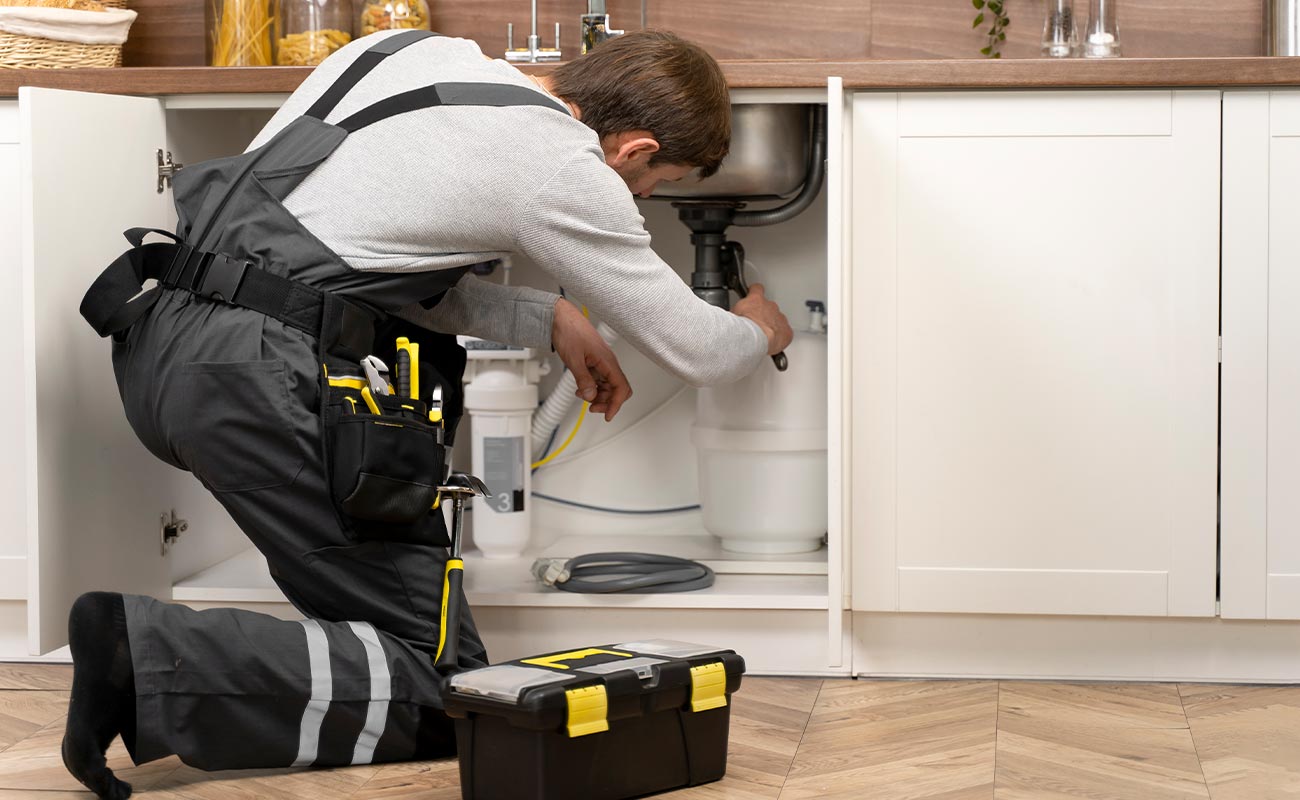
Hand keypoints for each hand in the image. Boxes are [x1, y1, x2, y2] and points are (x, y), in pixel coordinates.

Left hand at [551, 298, 631, 421]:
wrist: (560, 317)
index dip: (616, 404)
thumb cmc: (568, 331)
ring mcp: (601, 362)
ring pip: (608, 386)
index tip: (607, 416)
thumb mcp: (573, 359)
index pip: (621, 387)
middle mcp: (608, 362)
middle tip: (592, 408)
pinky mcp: (594, 362)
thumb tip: (590, 396)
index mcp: (607, 361)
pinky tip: (582, 389)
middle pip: (617, 389)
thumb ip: (583, 380)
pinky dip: (592, 388)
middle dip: (607, 402)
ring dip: (598, 396)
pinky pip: (599, 380)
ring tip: (583, 397)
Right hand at [732, 284, 792, 355]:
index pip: (757, 289)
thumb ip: (735, 311)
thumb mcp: (732, 314)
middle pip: (769, 307)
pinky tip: (772, 343)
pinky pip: (785, 333)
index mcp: (756, 299)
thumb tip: (731, 316)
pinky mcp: (786, 331)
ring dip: (771, 326)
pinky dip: (780, 337)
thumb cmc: (741, 327)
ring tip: (762, 337)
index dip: (755, 292)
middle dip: (763, 314)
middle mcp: (770, 306)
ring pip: (778, 320)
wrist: (754, 339)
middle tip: (755, 325)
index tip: (753, 294)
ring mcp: (780, 318)